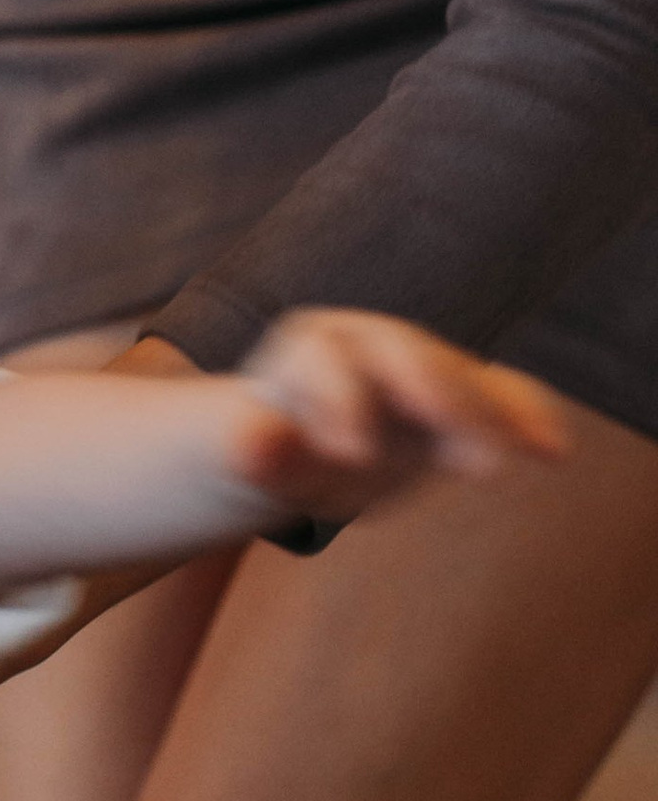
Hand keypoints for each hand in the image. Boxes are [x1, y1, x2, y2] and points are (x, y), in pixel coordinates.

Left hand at [232, 308, 565, 515]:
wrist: (313, 442)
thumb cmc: (278, 449)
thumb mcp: (256, 455)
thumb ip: (256, 450)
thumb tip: (247, 445)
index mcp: (310, 346)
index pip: (323, 359)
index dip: (338, 401)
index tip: (349, 454)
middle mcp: (370, 342)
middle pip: (403, 355)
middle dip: (436, 397)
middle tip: (468, 458)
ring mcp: (421, 363)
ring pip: (456, 375)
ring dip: (487, 414)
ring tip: (519, 456)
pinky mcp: (460, 393)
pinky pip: (500, 393)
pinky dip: (525, 416)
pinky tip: (553, 452)